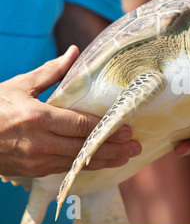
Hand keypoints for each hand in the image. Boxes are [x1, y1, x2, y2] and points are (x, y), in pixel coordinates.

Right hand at [0, 46, 141, 177]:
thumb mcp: (19, 86)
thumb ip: (50, 72)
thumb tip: (74, 52)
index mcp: (37, 117)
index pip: (80, 125)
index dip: (106, 128)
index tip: (127, 129)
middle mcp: (39, 142)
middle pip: (84, 148)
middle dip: (113, 148)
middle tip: (135, 146)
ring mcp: (36, 160)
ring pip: (77, 163)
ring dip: (104, 161)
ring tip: (125, 156)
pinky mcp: (33, 171)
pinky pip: (65, 169)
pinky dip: (84, 166)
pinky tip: (100, 163)